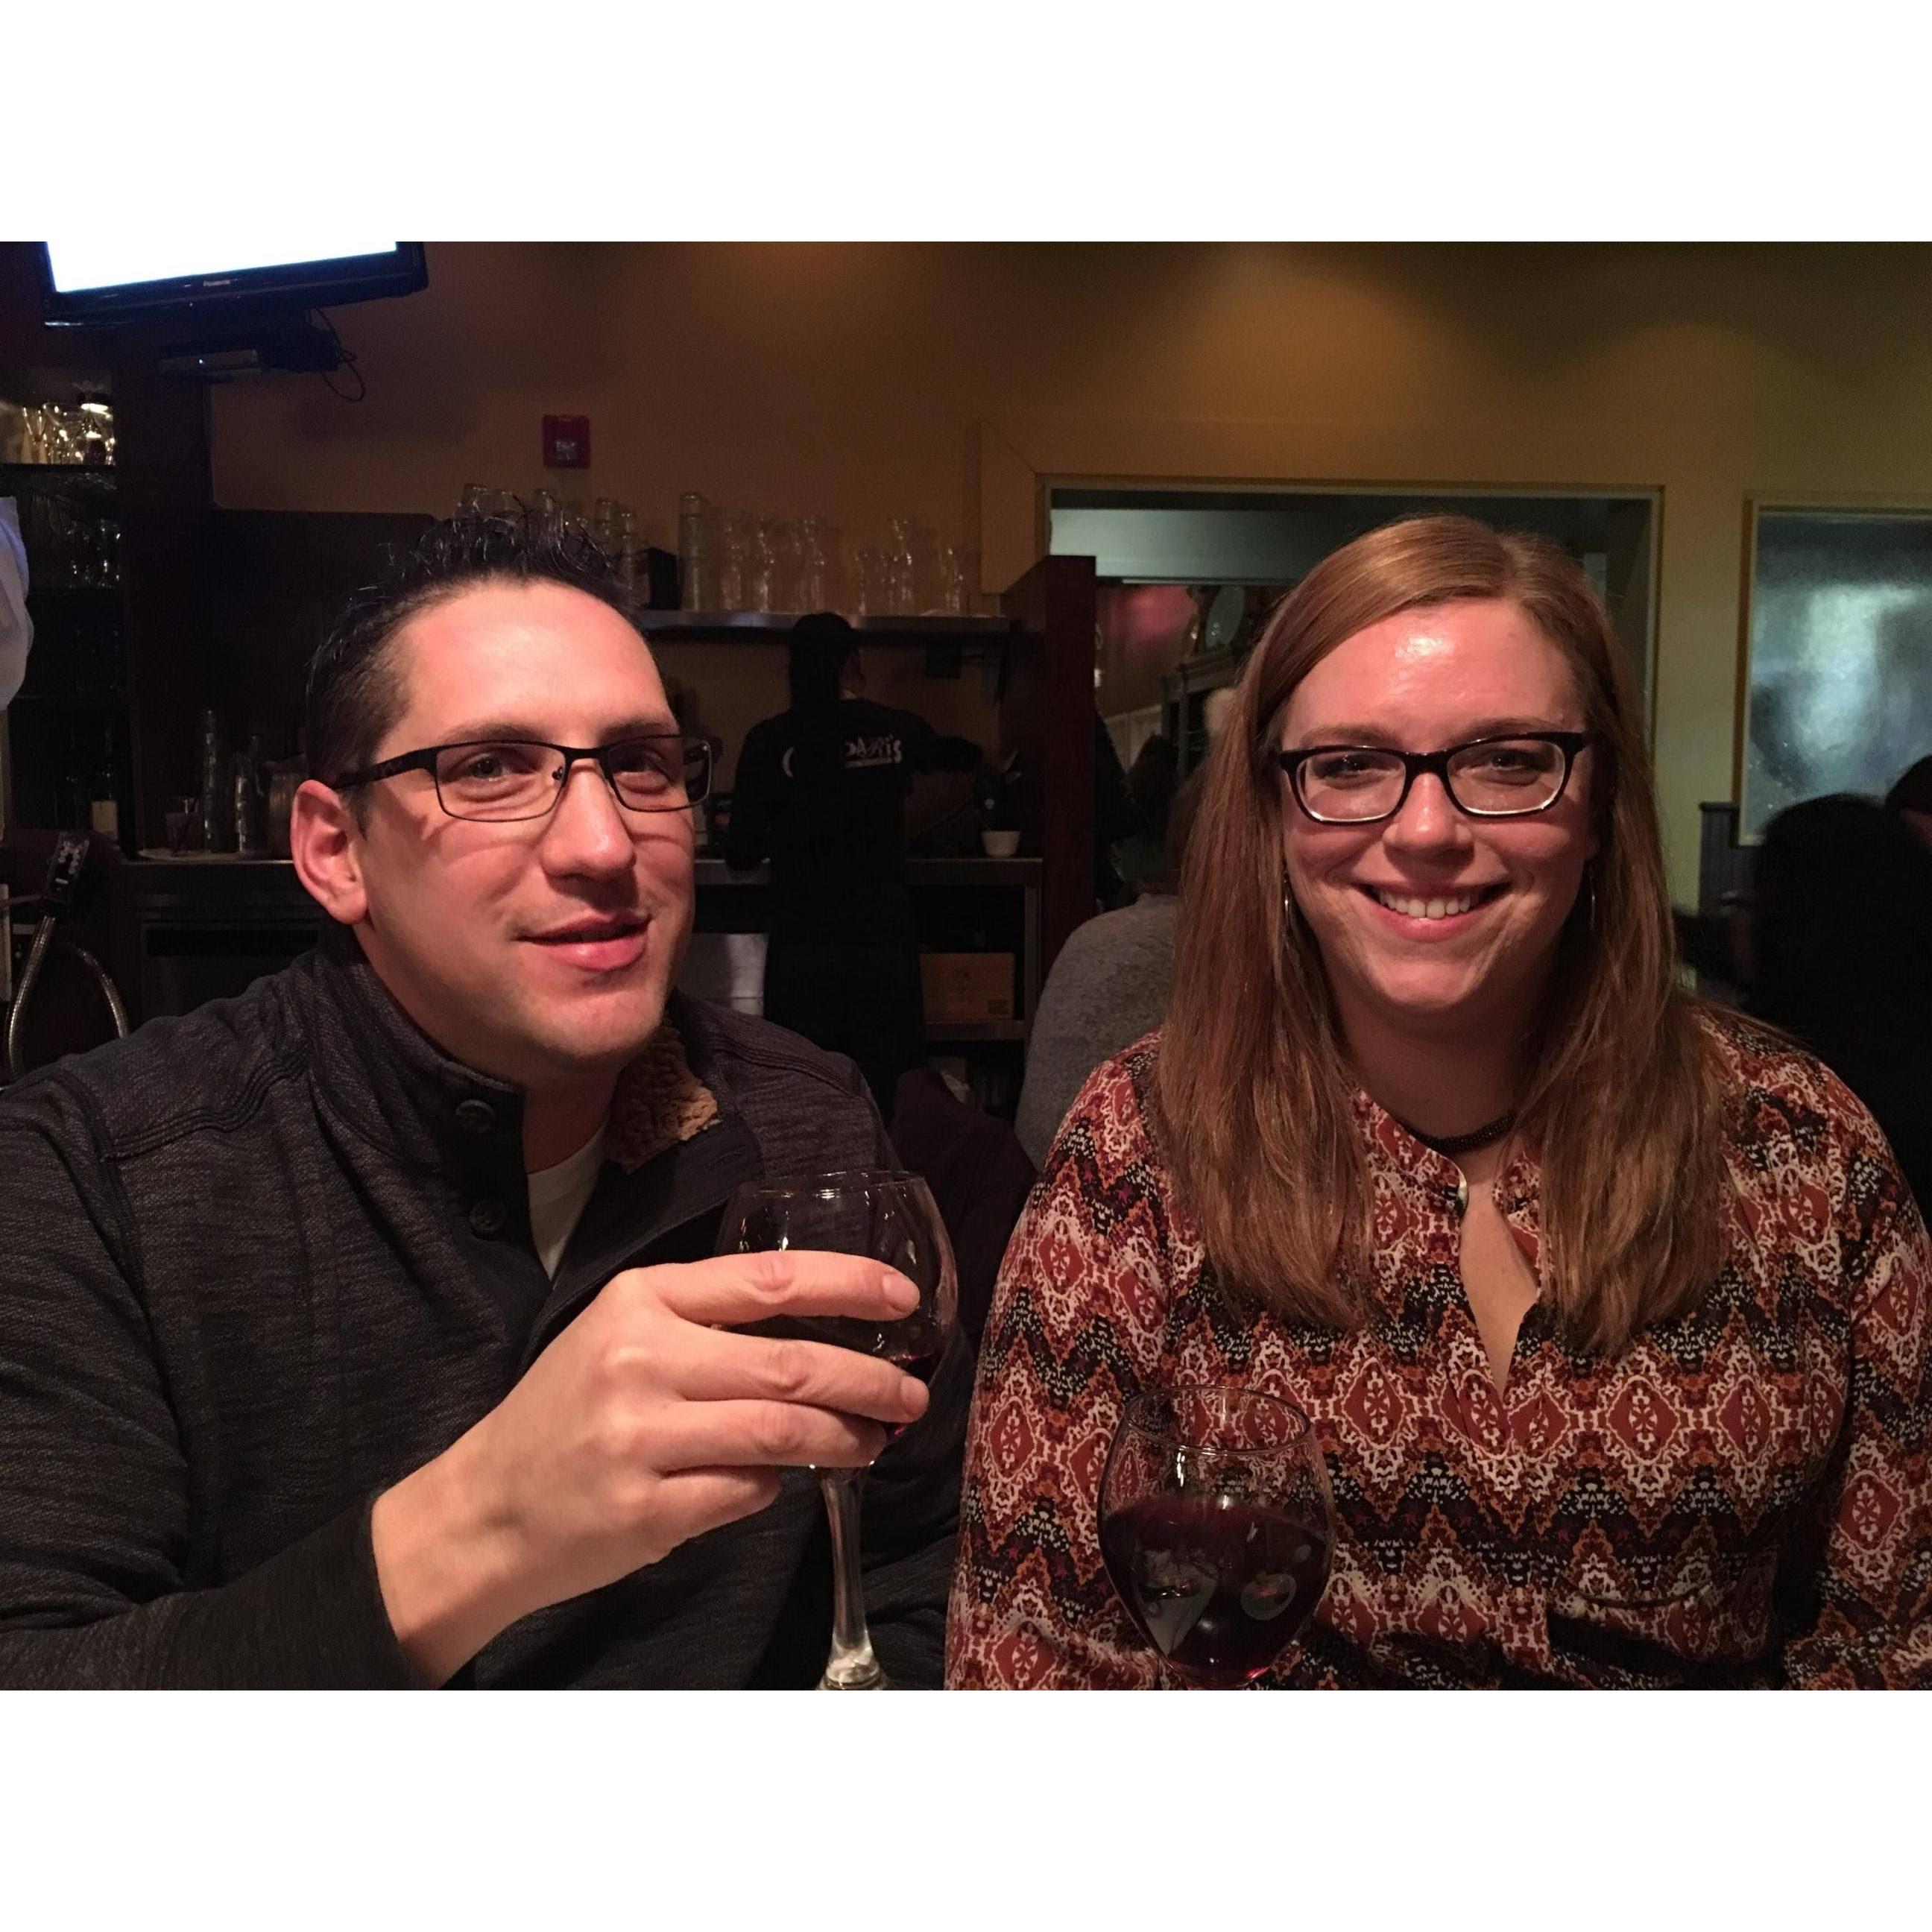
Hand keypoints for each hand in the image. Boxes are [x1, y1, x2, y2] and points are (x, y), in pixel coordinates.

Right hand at [371, 1249, 929, 1682]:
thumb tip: (828, 1333)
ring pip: (783, 1431)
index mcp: (640, 1299)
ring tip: (876, 1439)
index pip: (770, 1279)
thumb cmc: (566, 1415)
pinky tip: (781, 1483)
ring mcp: (641, 1436)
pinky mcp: (646, 1509)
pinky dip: (776, 1488)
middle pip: (794, 1361)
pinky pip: (747, 1493)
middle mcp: (641, 1358)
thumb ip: (708, 1325)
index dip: (850, 1285)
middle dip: (871, 1378)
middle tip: (912, 1393)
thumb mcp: (621, 1338)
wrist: (483, 1508)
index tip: (904, 1298)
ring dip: (845, 1438)